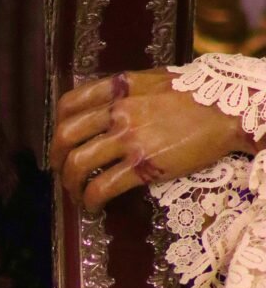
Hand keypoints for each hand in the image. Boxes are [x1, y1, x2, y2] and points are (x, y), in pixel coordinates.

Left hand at [50, 68, 254, 211]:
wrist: (230, 110)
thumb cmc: (199, 95)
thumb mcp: (155, 81)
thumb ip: (127, 92)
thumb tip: (107, 107)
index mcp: (119, 88)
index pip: (70, 103)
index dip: (56, 125)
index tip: (60, 140)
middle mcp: (118, 111)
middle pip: (65, 136)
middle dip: (56, 159)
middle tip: (60, 172)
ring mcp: (129, 138)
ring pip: (77, 163)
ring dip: (69, 183)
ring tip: (75, 194)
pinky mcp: (143, 165)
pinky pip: (102, 186)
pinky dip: (90, 200)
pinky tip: (93, 206)